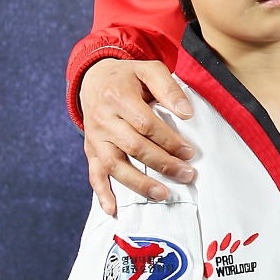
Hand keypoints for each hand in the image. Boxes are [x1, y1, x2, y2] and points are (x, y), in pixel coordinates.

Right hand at [81, 59, 195, 215]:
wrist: (94, 79)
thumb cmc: (128, 77)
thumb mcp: (148, 70)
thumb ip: (168, 88)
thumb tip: (187, 113)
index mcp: (118, 97)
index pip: (145, 124)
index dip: (168, 140)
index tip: (189, 152)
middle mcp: (103, 119)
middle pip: (133, 147)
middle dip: (162, 163)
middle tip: (186, 175)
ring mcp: (95, 137)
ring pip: (114, 164)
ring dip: (138, 183)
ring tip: (162, 195)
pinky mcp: (90, 150)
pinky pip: (94, 174)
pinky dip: (102, 193)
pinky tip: (113, 209)